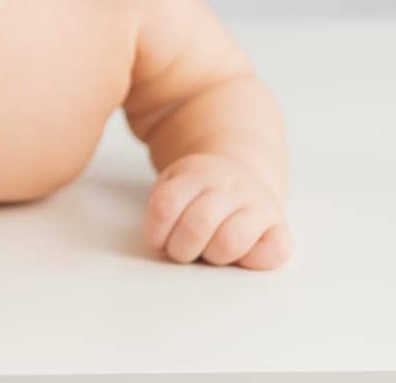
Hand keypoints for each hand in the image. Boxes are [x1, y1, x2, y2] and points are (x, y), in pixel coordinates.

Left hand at [144, 152, 292, 268]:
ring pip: (230, 243)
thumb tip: (160, 241)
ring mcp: (259, 206)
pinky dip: (251, 262)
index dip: (156, 232)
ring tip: (210, 251)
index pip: (166, 206)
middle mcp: (230, 187)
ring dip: (213, 256)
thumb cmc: (200, 191)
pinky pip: (270, 254)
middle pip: (196, 226)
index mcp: (197, 175)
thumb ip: (161, 205)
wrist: (242, 175)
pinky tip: (240, 254)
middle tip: (181, 250)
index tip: (158, 240)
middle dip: (181, 249)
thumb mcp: (173, 182)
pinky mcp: (281, 230)